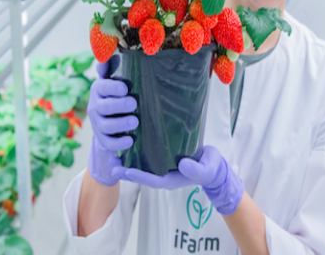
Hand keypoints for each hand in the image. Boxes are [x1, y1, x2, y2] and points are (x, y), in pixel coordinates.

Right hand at [87, 55, 138, 186]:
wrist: (108, 121)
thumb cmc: (116, 95)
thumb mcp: (115, 81)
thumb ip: (111, 68)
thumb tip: (108, 52)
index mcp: (99, 89)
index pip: (102, 86)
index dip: (112, 87)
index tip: (125, 87)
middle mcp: (95, 106)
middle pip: (103, 107)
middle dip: (118, 105)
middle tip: (133, 103)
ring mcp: (97, 123)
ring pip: (106, 125)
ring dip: (120, 124)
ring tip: (135, 121)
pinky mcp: (102, 139)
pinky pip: (108, 143)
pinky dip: (119, 143)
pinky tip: (131, 141)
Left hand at [111, 146, 243, 214]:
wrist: (214, 166)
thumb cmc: (210, 168)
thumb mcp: (206, 169)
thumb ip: (196, 169)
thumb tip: (183, 165)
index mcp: (172, 179)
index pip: (152, 179)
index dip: (138, 176)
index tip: (125, 170)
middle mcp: (164, 174)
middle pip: (142, 174)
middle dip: (126, 170)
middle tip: (111, 163)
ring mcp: (163, 167)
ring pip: (142, 166)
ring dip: (128, 162)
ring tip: (112, 155)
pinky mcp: (164, 158)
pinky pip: (148, 158)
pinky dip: (137, 153)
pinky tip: (128, 144)